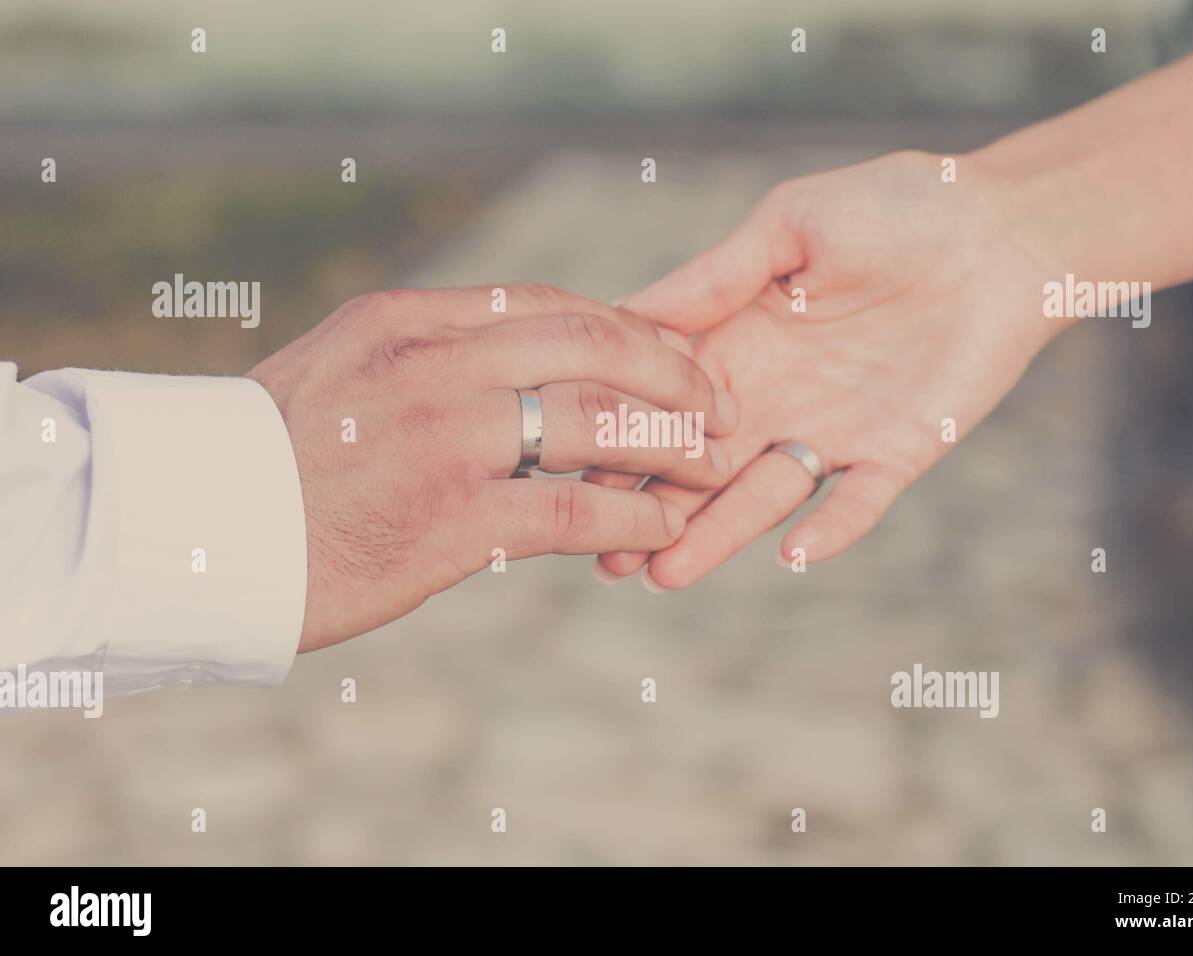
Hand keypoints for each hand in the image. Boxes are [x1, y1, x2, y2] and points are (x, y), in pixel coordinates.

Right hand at [248, 284, 736, 649]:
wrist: (202, 536)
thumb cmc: (274, 463)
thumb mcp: (343, 374)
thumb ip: (426, 359)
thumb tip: (514, 365)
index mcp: (405, 321)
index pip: (545, 305)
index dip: (625, 328)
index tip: (666, 353)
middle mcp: (431, 366)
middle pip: (591, 346)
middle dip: (670, 372)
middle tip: (716, 400)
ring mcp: (443, 441)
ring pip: (596, 422)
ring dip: (670, 443)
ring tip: (712, 464)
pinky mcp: (449, 522)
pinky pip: (573, 508)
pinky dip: (633, 516)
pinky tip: (664, 528)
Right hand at [590, 150, 1071, 587]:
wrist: (1003, 232)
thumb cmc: (896, 208)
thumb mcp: (792, 225)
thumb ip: (717, 274)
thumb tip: (629, 311)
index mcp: (739, 343)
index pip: (667, 400)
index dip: (623, 434)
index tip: (572, 470)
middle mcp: (774, 398)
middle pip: (700, 466)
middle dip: (652, 509)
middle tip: (603, 558)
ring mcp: (832, 431)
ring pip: (762, 496)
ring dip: (718, 535)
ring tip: (665, 574)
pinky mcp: (895, 451)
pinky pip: (858, 501)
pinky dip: (830, 527)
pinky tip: (793, 552)